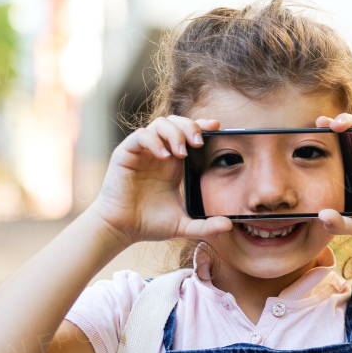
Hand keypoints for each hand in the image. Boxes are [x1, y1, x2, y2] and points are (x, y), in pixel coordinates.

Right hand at [88, 115, 233, 246]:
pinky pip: (141, 136)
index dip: (201, 126)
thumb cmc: (149, 224)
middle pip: (176, 122)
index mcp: (174, 164)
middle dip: (190, 126)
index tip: (216, 127)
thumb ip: (206, 226)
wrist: (122, 229)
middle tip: (199, 142)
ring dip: (174, 133)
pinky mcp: (126, 154)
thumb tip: (229, 225)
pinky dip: (154, 141)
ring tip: (182, 153)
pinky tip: (164, 156)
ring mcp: (142, 152)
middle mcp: (159, 153)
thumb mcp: (183, 225)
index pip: (188, 134)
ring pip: (160, 124)